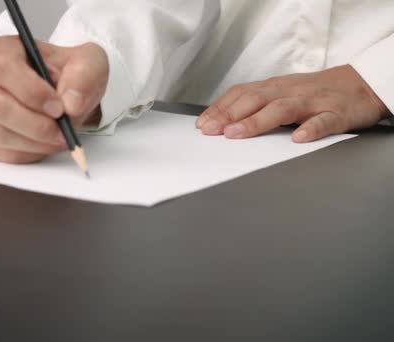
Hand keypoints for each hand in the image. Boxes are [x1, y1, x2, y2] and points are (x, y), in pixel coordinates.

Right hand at [0, 36, 108, 163]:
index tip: (59, 108)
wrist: (64, 93)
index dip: (33, 94)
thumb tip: (71, 104)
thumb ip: (84, 77)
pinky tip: (43, 144)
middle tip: (62, 131)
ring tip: (58, 138)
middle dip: (36, 126)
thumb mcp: (88, 63)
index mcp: (3, 50)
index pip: (5, 70)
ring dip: (34, 143)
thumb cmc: (69, 75)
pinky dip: (26, 153)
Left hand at [196, 65, 389, 142]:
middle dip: (230, 114)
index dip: (221, 108)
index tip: (202, 124)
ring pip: (282, 109)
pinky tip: (298, 138)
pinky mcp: (336, 113)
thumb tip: (220, 121)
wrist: (360, 85)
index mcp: (275, 88)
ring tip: (237, 133)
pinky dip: (310, 129)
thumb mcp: (281, 94)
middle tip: (212, 131)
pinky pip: (323, 121)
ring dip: (257, 121)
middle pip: (256, 99)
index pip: (242, 94)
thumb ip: (255, 105)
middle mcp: (289, 91)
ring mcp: (313, 102)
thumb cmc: (314, 93)